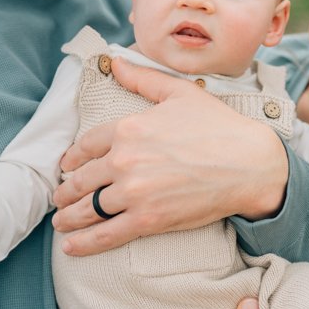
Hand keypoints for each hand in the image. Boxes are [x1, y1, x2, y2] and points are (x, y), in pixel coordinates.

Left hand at [51, 58, 288, 255]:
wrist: (249, 163)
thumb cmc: (218, 125)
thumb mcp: (179, 93)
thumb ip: (142, 79)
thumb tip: (115, 61)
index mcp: (129, 128)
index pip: (86, 145)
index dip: (72, 158)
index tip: (66, 167)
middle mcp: (125, 160)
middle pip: (82, 179)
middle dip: (66, 190)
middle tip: (60, 197)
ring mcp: (135, 192)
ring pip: (89, 208)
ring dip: (69, 217)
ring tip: (62, 221)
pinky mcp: (148, 220)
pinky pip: (107, 234)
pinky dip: (84, 243)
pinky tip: (71, 246)